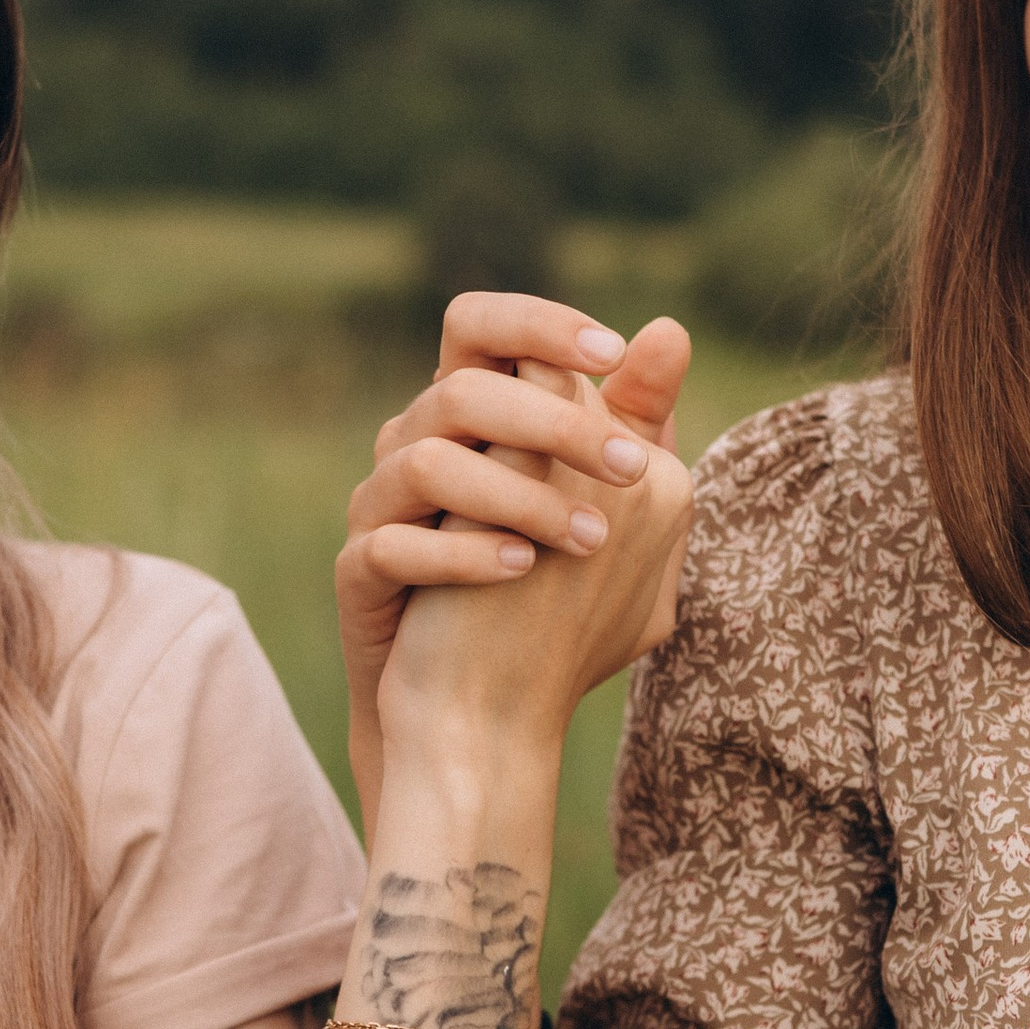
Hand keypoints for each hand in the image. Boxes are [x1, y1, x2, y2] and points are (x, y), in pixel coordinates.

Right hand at [337, 297, 694, 822]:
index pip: (481, 325)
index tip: (614, 353)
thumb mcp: (600, 499)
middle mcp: (414, 443)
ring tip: (589, 541)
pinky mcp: (358, 573)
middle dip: (555, 424)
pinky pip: (390, 545)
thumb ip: (629, 421)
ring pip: (424, 461)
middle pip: (460, 389)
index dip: (540, 324)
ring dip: (519, 498)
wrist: (472, 704)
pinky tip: (523, 568)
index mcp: (469, 414)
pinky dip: (462, 555)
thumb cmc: (540, 588)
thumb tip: (671, 330)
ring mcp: (378, 506)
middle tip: (631, 471)